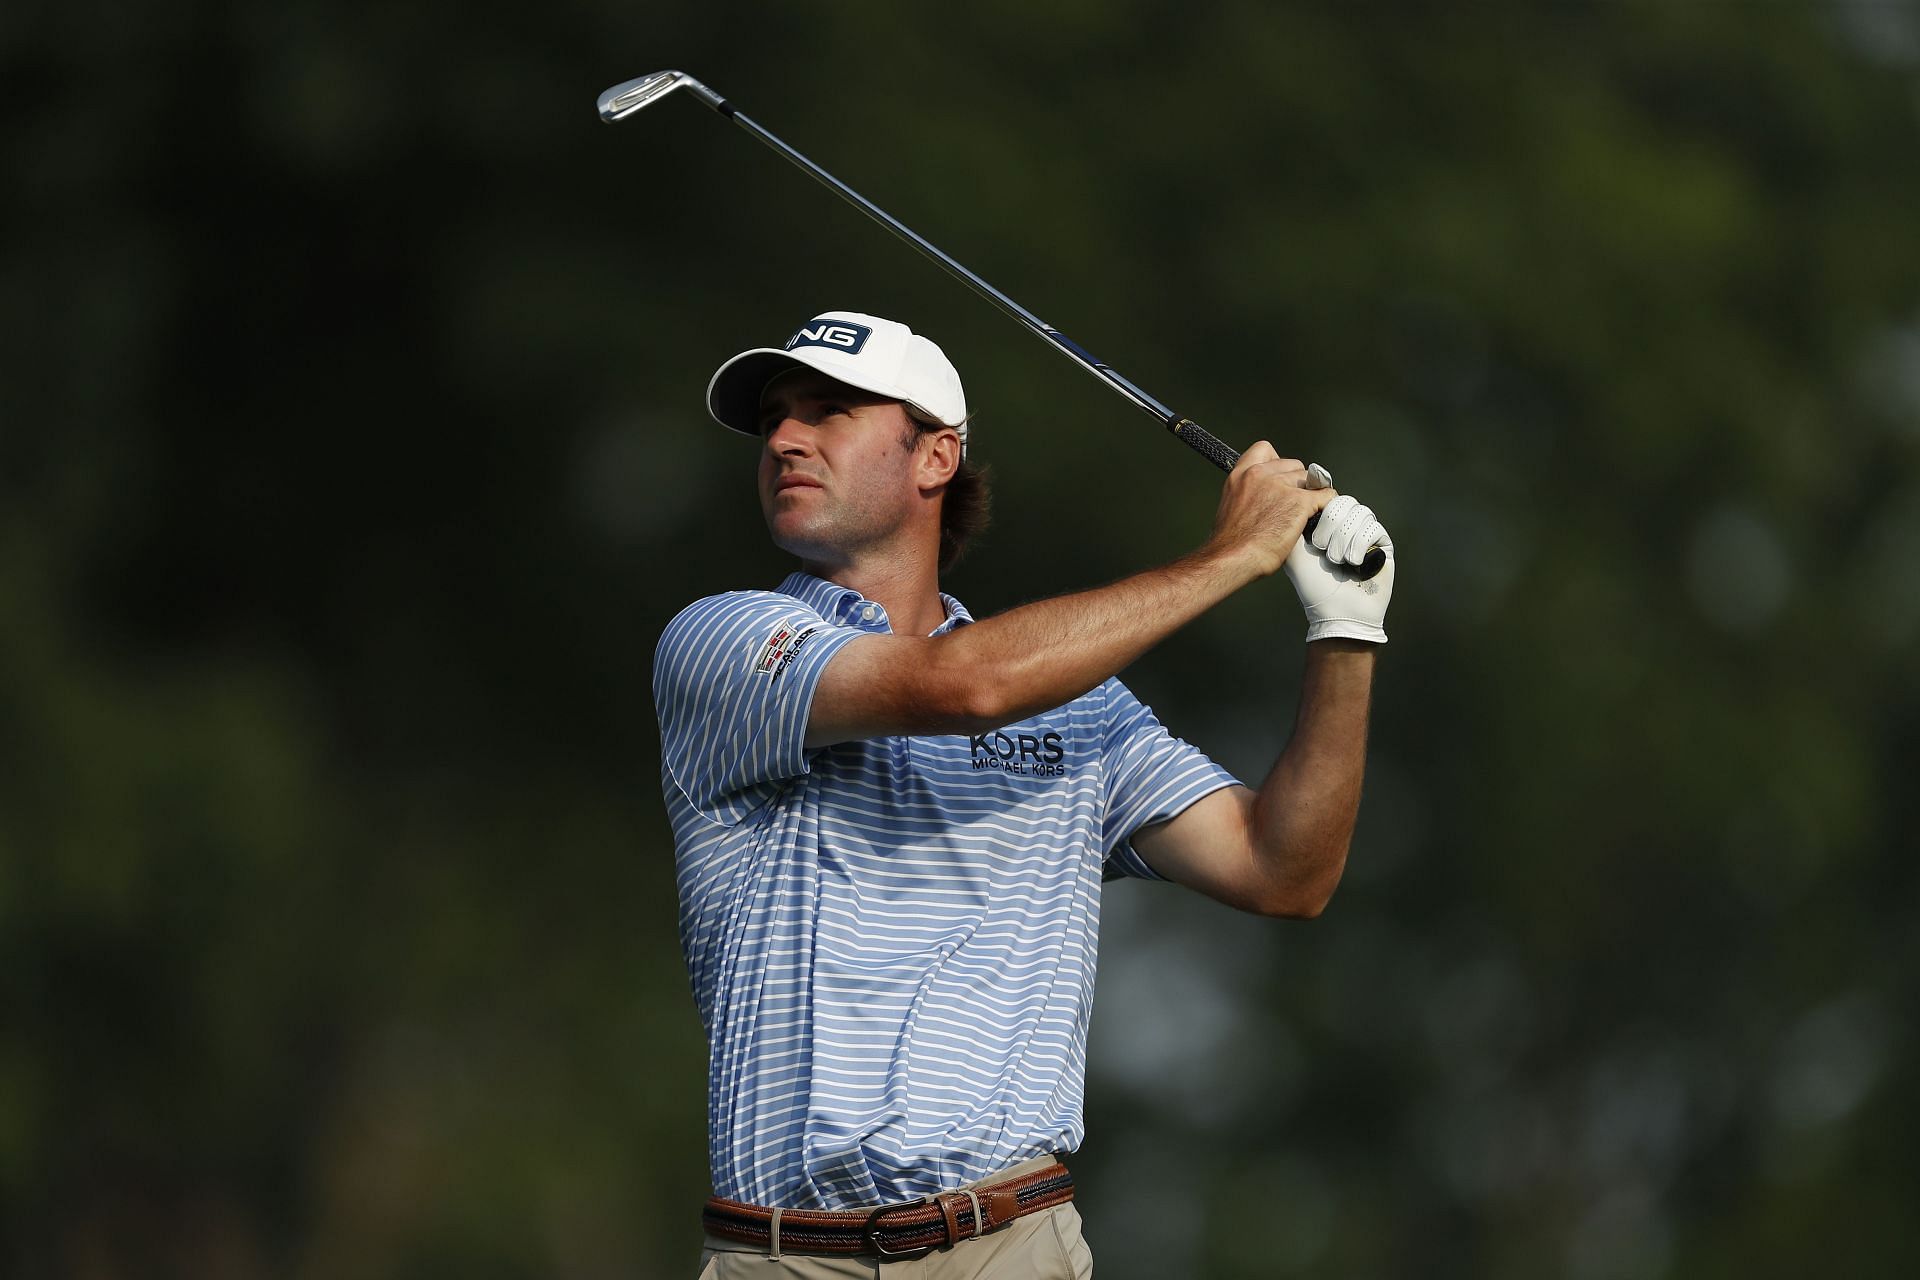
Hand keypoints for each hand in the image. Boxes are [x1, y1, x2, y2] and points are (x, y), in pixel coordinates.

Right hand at [1207, 442, 1334, 578]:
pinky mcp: (1299, 502)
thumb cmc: (1230, 543)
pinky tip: (1321, 512)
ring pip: (1309, 479)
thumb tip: (1265, 497)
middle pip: (1293, 465)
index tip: (1280, 476)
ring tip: (1304, 512)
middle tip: (1292, 502)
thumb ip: (1248, 493)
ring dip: (1309, 494)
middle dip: (1296, 482)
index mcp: (1240, 474)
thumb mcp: (1231, 505)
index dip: (1277, 463)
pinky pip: (1325, 495)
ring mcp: (1280, 486)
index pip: (1265, 449)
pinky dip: (1327, 503)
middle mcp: (1259, 474)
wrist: (1233, 558)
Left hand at [1283, 493, 1395, 643]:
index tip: (1314, 515)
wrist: (1336, 611)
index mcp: (1325, 524)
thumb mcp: (1292, 550)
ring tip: (1336, 560)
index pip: (1327, 496)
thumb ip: (1293, 519)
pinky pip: (1373, 527)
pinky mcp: (1383, 545)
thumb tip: (1299, 489)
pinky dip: (1359, 545)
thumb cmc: (1313, 585)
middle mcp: (1346, 526)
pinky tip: (1353, 563)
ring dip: (1344, 537)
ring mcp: (1366, 534)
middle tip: (1321, 547)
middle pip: (1344, 501)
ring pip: (1359, 512)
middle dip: (1330, 522)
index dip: (1322, 501)